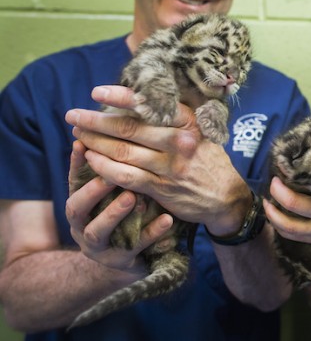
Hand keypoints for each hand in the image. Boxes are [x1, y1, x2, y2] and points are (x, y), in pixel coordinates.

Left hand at [65, 85, 250, 235]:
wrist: (226, 196)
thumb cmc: (206, 159)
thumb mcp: (199, 131)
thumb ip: (173, 119)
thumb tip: (136, 101)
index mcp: (188, 122)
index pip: (150, 104)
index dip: (120, 96)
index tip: (96, 92)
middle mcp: (179, 141)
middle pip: (129, 127)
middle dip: (96, 120)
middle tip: (74, 115)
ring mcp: (170, 166)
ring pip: (122, 151)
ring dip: (95, 142)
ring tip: (79, 135)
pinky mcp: (162, 187)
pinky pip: (125, 176)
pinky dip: (104, 167)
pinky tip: (91, 160)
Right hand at [65, 139, 171, 274]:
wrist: (133, 256)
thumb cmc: (125, 210)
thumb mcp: (119, 186)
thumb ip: (119, 162)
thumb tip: (127, 118)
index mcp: (81, 202)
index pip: (75, 179)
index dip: (76, 163)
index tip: (81, 143)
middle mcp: (83, 224)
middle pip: (76, 206)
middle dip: (91, 191)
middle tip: (107, 176)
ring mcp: (100, 245)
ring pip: (97, 231)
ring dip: (113, 213)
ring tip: (131, 198)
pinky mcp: (122, 259)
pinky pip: (137, 245)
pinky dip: (152, 232)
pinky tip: (167, 219)